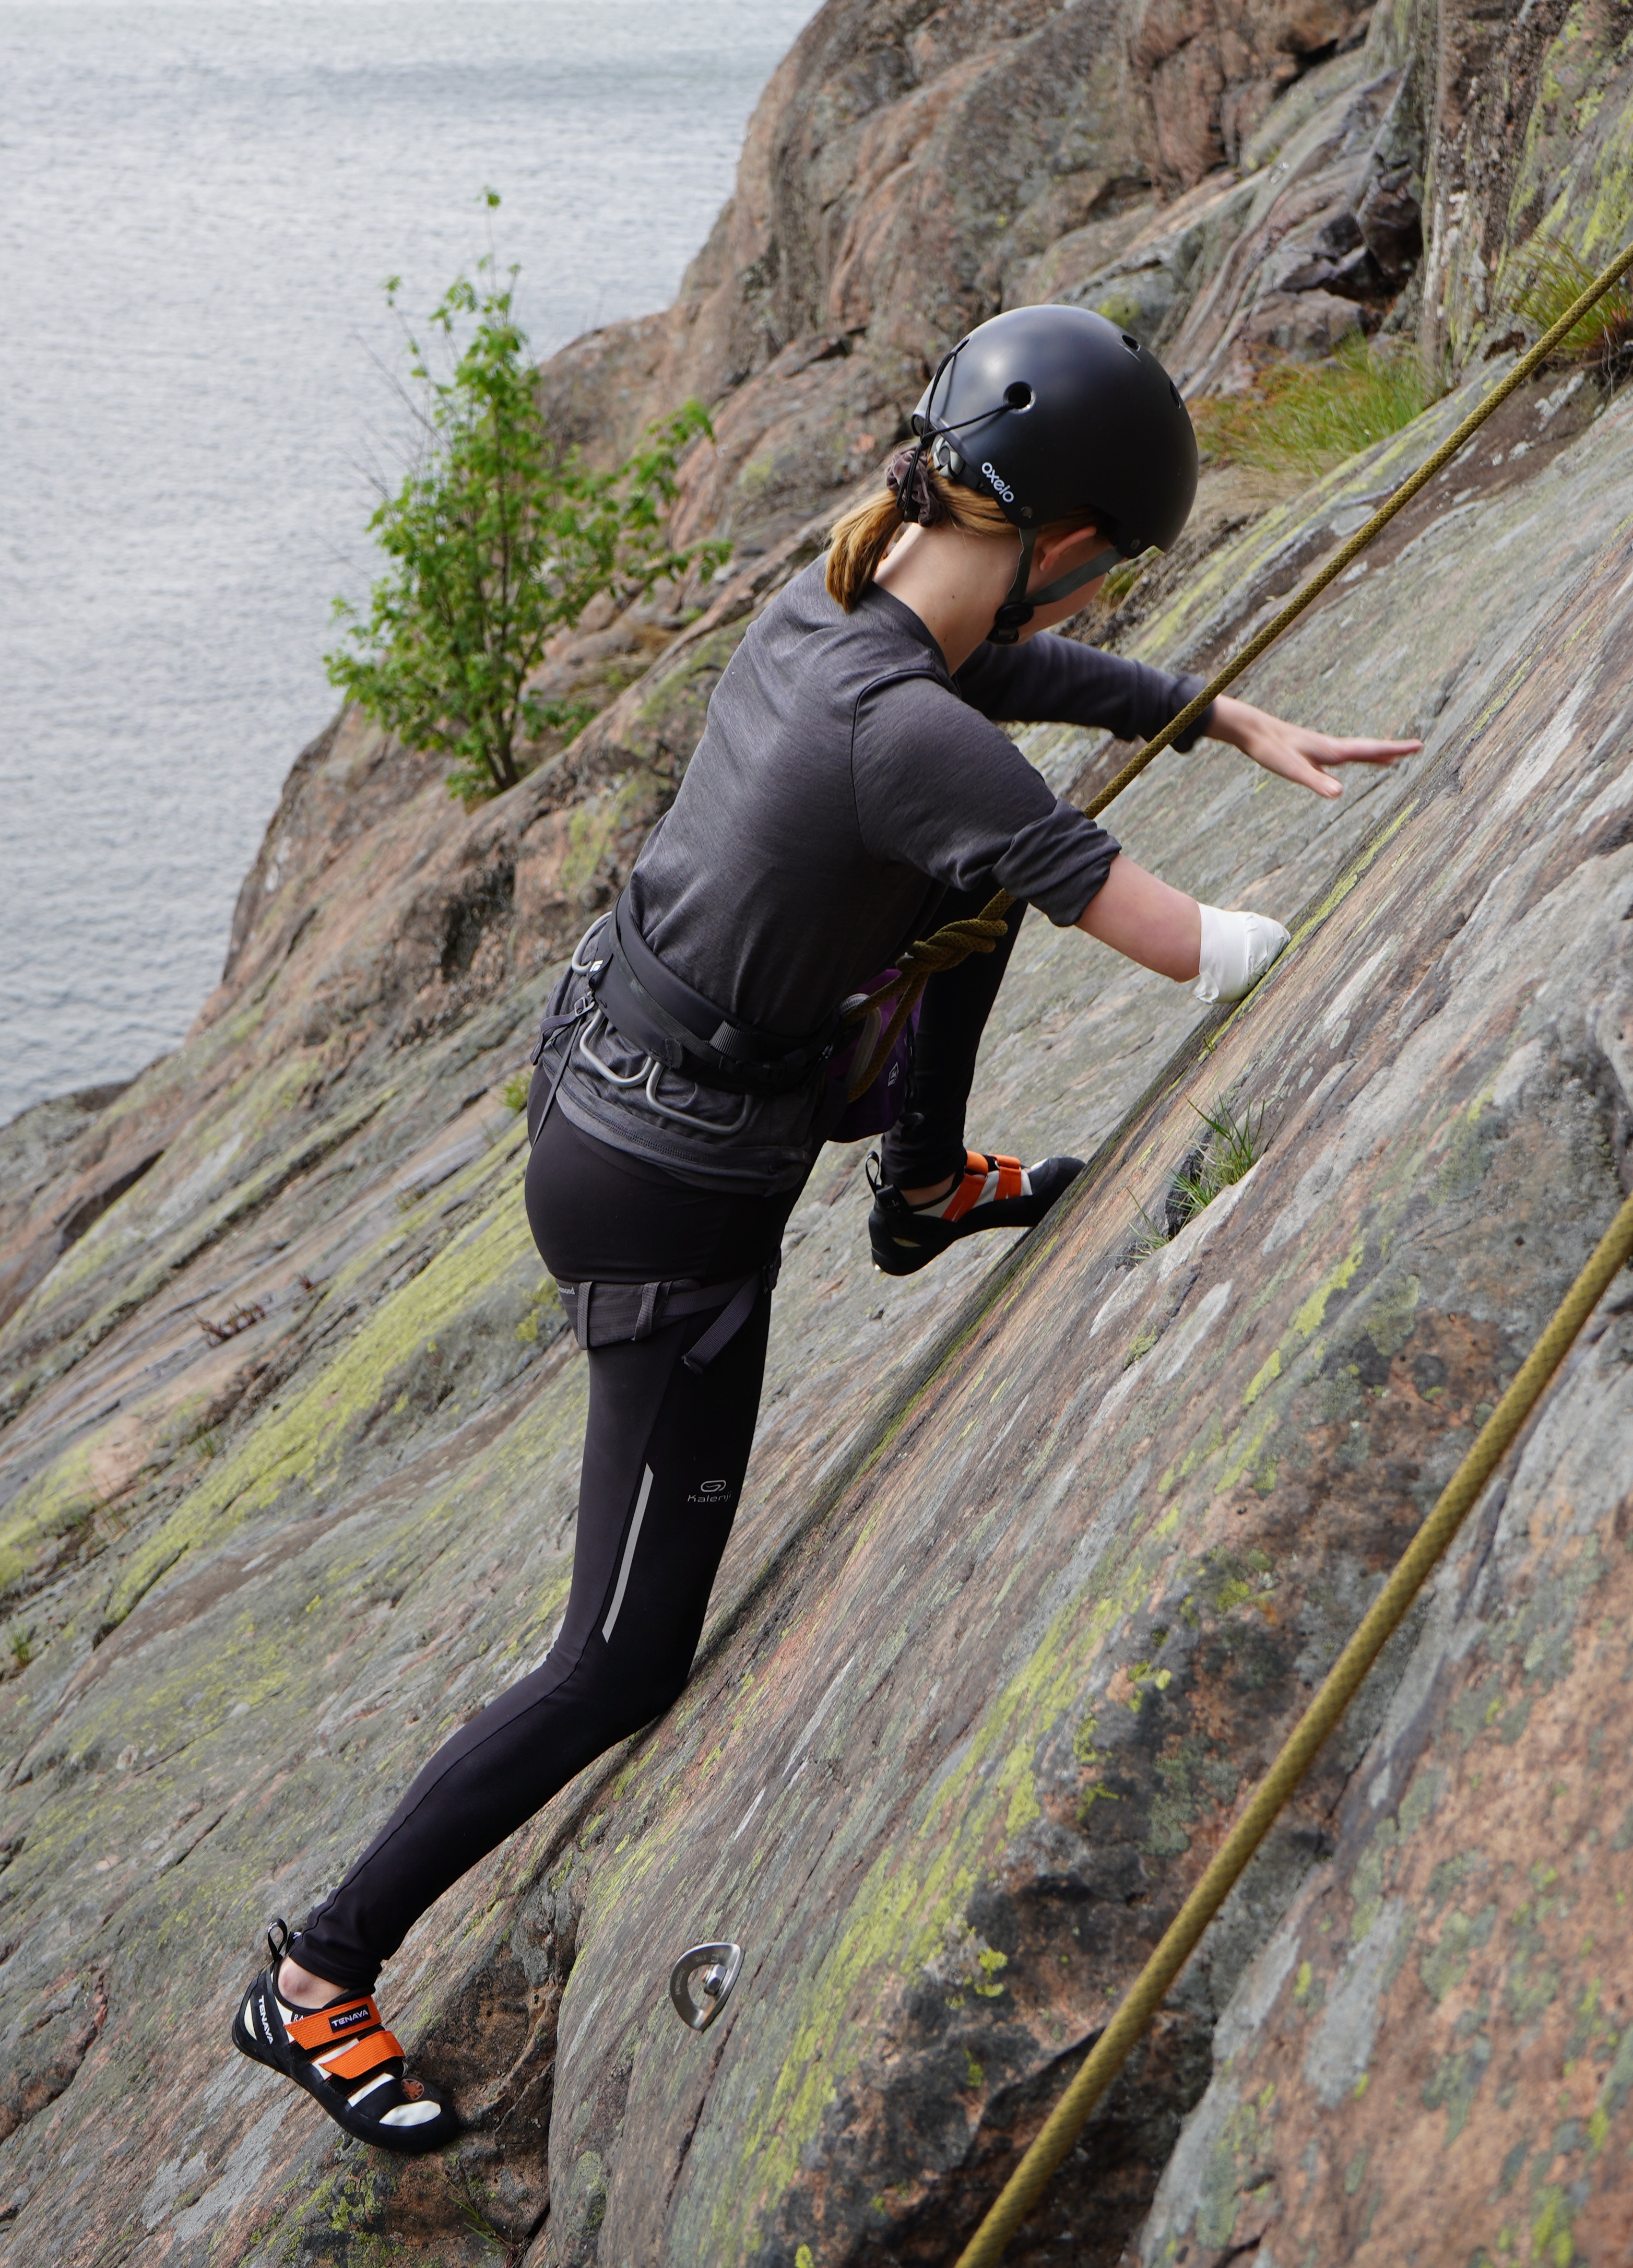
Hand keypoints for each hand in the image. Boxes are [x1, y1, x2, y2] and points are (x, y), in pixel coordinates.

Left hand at [1207, 695, 1420, 800]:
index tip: (1418, 745)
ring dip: (1376, 755)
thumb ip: (1316, 782)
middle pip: (1369, 748)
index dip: (1395, 750)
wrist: (1253, 730)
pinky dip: (1353, 758)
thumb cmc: (1272, 750)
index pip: (1371, 750)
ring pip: (1356, 751)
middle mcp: (1332, 746)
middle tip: (1417, 748)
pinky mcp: (1311, 751)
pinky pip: (1341, 755)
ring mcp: (1322, 748)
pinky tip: (1349, 762)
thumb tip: (1339, 794)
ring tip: (1393, 760)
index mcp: (1333, 750)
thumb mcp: (1294, 770)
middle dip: (1393, 750)